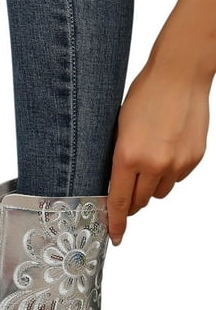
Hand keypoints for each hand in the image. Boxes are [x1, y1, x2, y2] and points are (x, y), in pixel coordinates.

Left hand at [107, 0, 215, 245]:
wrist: (179, 74)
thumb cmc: (144, 96)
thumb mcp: (118, 130)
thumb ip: (118, 162)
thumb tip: (115, 187)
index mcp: (127, 157)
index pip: (119, 202)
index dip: (116, 222)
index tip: (115, 235)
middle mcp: (154, 164)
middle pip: (140, 202)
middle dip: (132, 201)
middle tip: (127, 190)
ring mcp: (177, 163)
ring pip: (160, 192)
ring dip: (151, 186)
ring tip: (148, 161)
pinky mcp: (194, 158)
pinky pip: (176, 179)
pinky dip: (169, 173)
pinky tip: (165, 152)